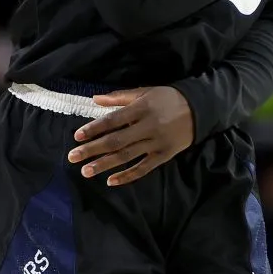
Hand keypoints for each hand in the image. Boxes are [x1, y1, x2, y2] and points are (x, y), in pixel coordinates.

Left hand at [67, 87, 193, 186]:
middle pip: (116, 141)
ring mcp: (156, 143)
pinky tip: (111, 181)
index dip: (94, 129)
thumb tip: (95, 99)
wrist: (200, 109)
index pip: (113, 121)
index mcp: (142, 109)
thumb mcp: (145, 92)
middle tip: (72, 157)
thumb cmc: (168, 98)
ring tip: (86, 171)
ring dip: (104, 165)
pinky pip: (143, 168)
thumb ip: (119, 97)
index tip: (77, 137)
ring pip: (126, 157)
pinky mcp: (164, 156)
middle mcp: (147, 127)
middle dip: (92, 150)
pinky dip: (127, 176)